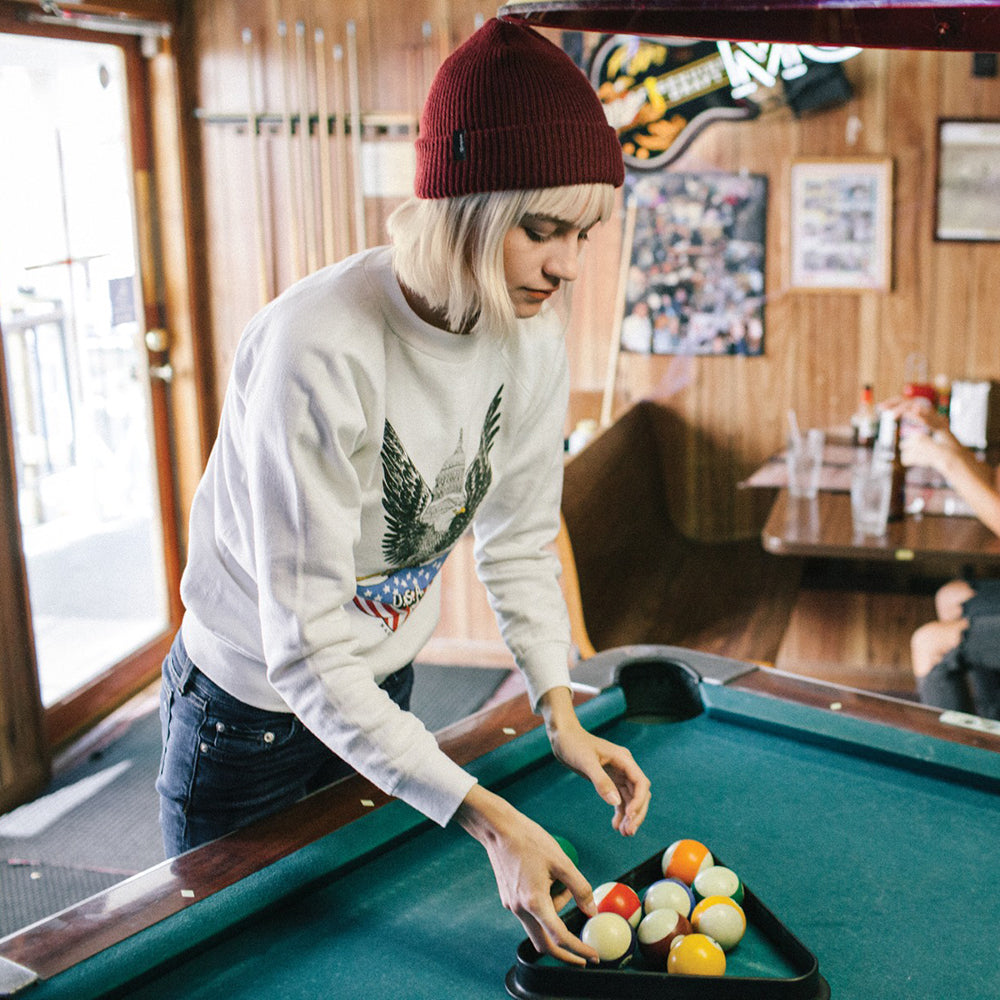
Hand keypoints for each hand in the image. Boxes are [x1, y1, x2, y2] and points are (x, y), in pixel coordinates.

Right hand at [454, 785, 598, 964]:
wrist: (499, 828)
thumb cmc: (530, 840)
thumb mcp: (561, 861)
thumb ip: (579, 888)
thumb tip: (592, 911)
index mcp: (534, 902)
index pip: (559, 937)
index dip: (578, 949)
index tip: (592, 955)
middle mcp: (519, 909)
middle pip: (544, 944)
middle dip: (565, 952)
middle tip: (583, 954)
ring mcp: (511, 905)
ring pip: (538, 924)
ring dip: (555, 915)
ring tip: (562, 883)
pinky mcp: (508, 898)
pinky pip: (529, 912)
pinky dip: (545, 905)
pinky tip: (548, 880)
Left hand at [540, 687, 650, 836]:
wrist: (562, 737)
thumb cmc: (573, 744)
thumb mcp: (586, 762)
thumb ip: (601, 781)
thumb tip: (615, 802)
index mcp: (623, 759)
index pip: (640, 783)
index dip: (639, 801)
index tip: (630, 817)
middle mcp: (624, 767)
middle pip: (639, 793)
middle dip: (637, 813)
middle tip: (629, 832)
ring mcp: (618, 774)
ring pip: (631, 798)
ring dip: (630, 816)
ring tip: (624, 833)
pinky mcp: (609, 779)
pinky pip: (620, 798)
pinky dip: (620, 811)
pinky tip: (616, 825)